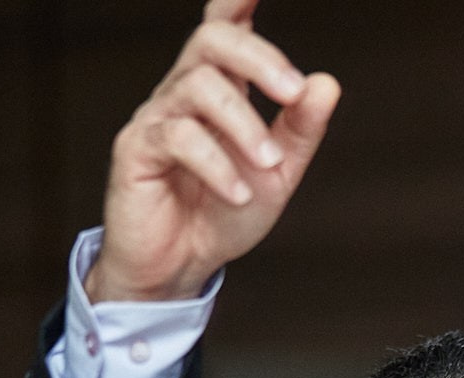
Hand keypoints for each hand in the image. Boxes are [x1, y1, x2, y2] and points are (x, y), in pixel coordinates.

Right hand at [87, 0, 339, 302]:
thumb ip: (301, 129)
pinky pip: (178, 136)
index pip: (227, 25)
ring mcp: (158, 115)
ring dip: (244, 125)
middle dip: (260, 57)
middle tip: (293, 91)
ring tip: (269, 165)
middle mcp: (186, 90)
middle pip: (214, 39)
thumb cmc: (224, 212)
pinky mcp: (136, 148)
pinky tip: (238, 193)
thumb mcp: (278, 173)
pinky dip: (217, 164)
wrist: (180, 266)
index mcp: (222, 87)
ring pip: (200, 87)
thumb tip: (327, 83)